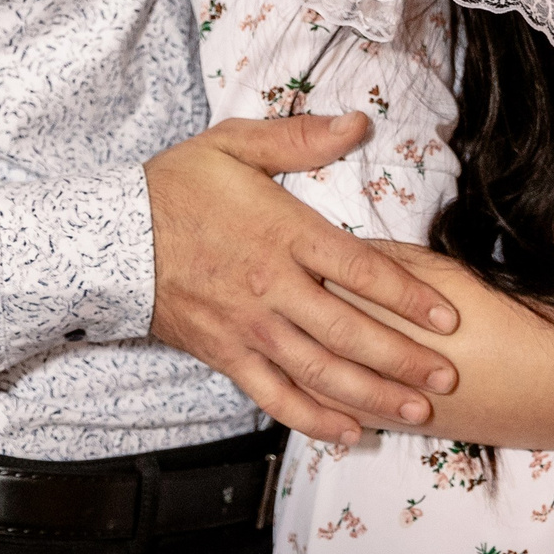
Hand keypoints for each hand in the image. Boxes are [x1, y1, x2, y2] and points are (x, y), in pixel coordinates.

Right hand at [147, 113, 460, 445]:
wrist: (106, 237)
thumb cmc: (175, 187)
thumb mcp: (233, 144)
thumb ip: (299, 137)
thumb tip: (358, 123)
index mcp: (282, 232)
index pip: (360, 270)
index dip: (408, 296)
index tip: (447, 318)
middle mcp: (271, 286)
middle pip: (349, 331)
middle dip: (403, 359)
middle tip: (446, 378)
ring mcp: (248, 327)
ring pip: (319, 371)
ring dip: (371, 395)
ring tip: (415, 412)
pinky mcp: (225, 355)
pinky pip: (274, 396)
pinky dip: (313, 418)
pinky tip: (347, 430)